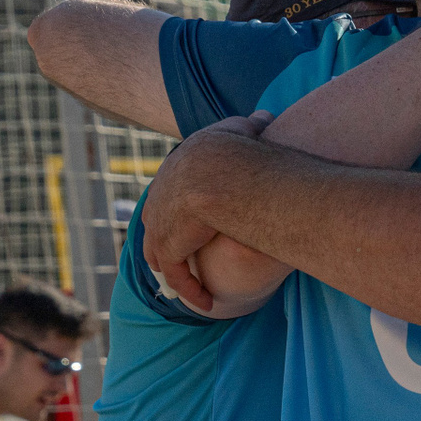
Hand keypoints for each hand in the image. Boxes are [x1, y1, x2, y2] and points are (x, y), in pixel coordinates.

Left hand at [142, 114, 270, 310]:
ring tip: (191, 288)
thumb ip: (251, 125)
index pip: (169, 192)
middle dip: (165, 244)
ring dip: (174, 272)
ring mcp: (160, 220)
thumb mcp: (243, 130)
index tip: (193, 227)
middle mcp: (160, 194)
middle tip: (181, 263)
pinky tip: (207, 303)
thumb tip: (264, 117)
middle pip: (156, 224)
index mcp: (175, 167)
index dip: (178, 211)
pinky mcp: (167, 244)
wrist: (224, 171)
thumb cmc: (240, 148)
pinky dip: (190, 290)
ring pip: (160, 253)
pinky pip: (177, 274)